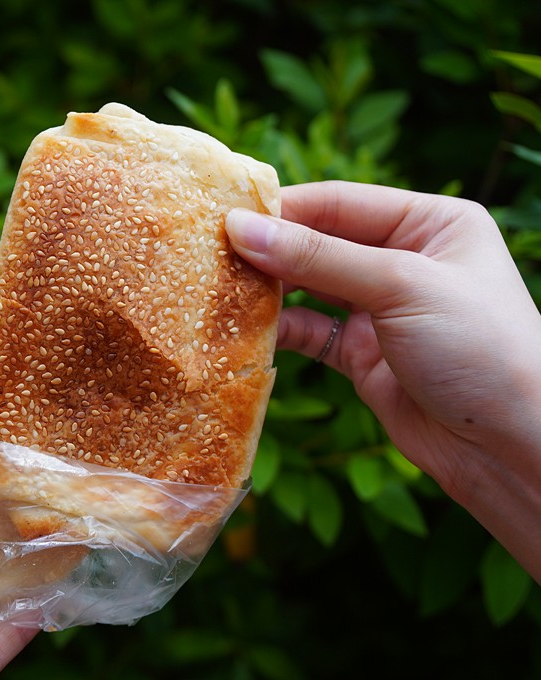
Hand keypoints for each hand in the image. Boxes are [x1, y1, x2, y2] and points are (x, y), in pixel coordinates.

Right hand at [226, 181, 540, 580]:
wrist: (513, 446)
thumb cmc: (479, 347)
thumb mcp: (400, 287)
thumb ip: (318, 258)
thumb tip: (239, 228)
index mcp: (430, 224)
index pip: (340, 203)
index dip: (282, 211)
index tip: (223, 218)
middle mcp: (404, 260)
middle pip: (319, 243)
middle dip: (269, 250)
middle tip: (207, 253)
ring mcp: (381, 310)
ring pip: (309, 288)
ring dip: (268, 290)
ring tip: (216, 289)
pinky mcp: (363, 355)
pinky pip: (309, 333)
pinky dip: (278, 331)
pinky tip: (244, 331)